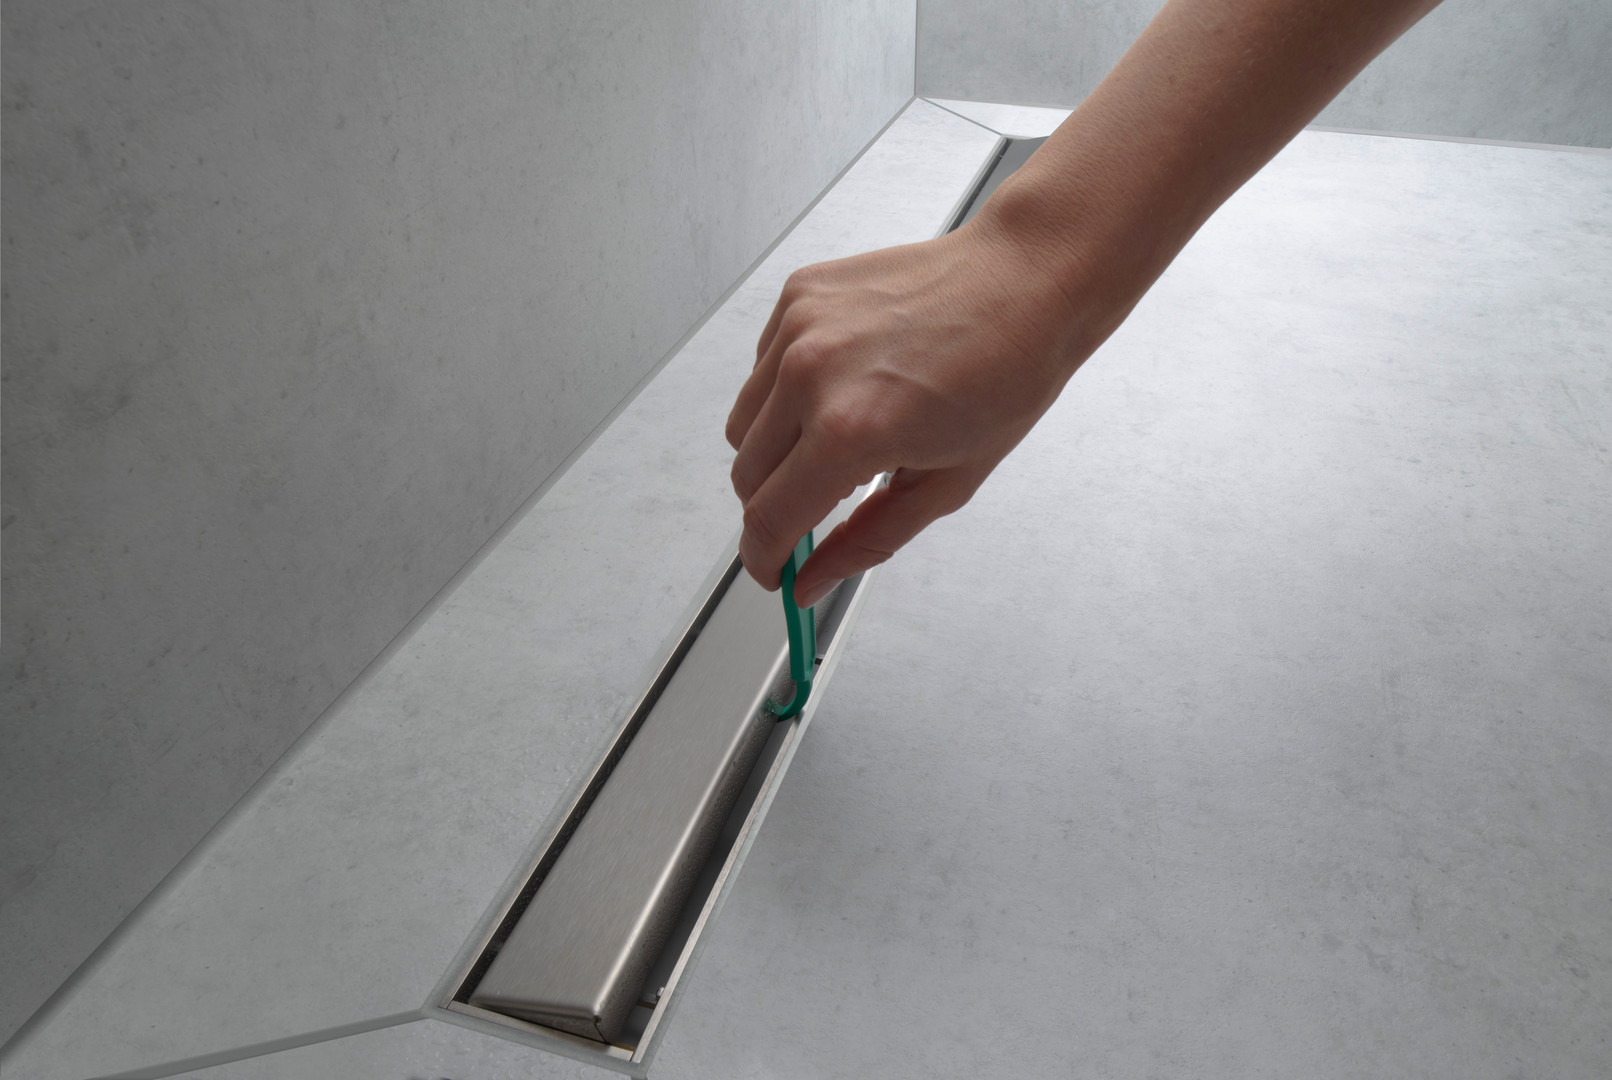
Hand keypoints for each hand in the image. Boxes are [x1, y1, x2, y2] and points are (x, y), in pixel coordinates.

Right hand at [726, 215, 1088, 605]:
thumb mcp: (945, 485)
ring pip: (745, 422)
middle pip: (746, 475)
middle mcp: (811, 374)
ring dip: (776, 448)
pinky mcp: (800, 294)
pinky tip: (843, 385)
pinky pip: (762, 367)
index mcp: (849, 430)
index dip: (765, 559)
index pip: (768, 519)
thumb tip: (812, 580)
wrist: (1025, 284)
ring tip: (841, 436)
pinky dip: (786, 391)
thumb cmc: (1006, 374)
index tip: (773, 570)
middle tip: (818, 507)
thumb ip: (866, 541)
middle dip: (773, 506)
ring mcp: (799, 327)